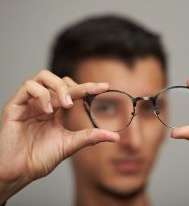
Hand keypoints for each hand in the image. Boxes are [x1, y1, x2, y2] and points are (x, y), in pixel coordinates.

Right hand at [0, 70, 118, 202]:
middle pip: (60, 81)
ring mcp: (29, 103)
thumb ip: (90, 137)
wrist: (19, 172)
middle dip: (75, 86)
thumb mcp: (70, 144)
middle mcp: (42, 103)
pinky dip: (42, 94)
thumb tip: (114, 136)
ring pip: (43, 76)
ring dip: (58, 87)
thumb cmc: (39, 158)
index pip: (72, 91)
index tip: (105, 86)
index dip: (88, 87)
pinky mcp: (15, 105)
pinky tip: (47, 110)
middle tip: (84, 96)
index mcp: (55, 110)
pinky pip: (28, 86)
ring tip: (65, 104)